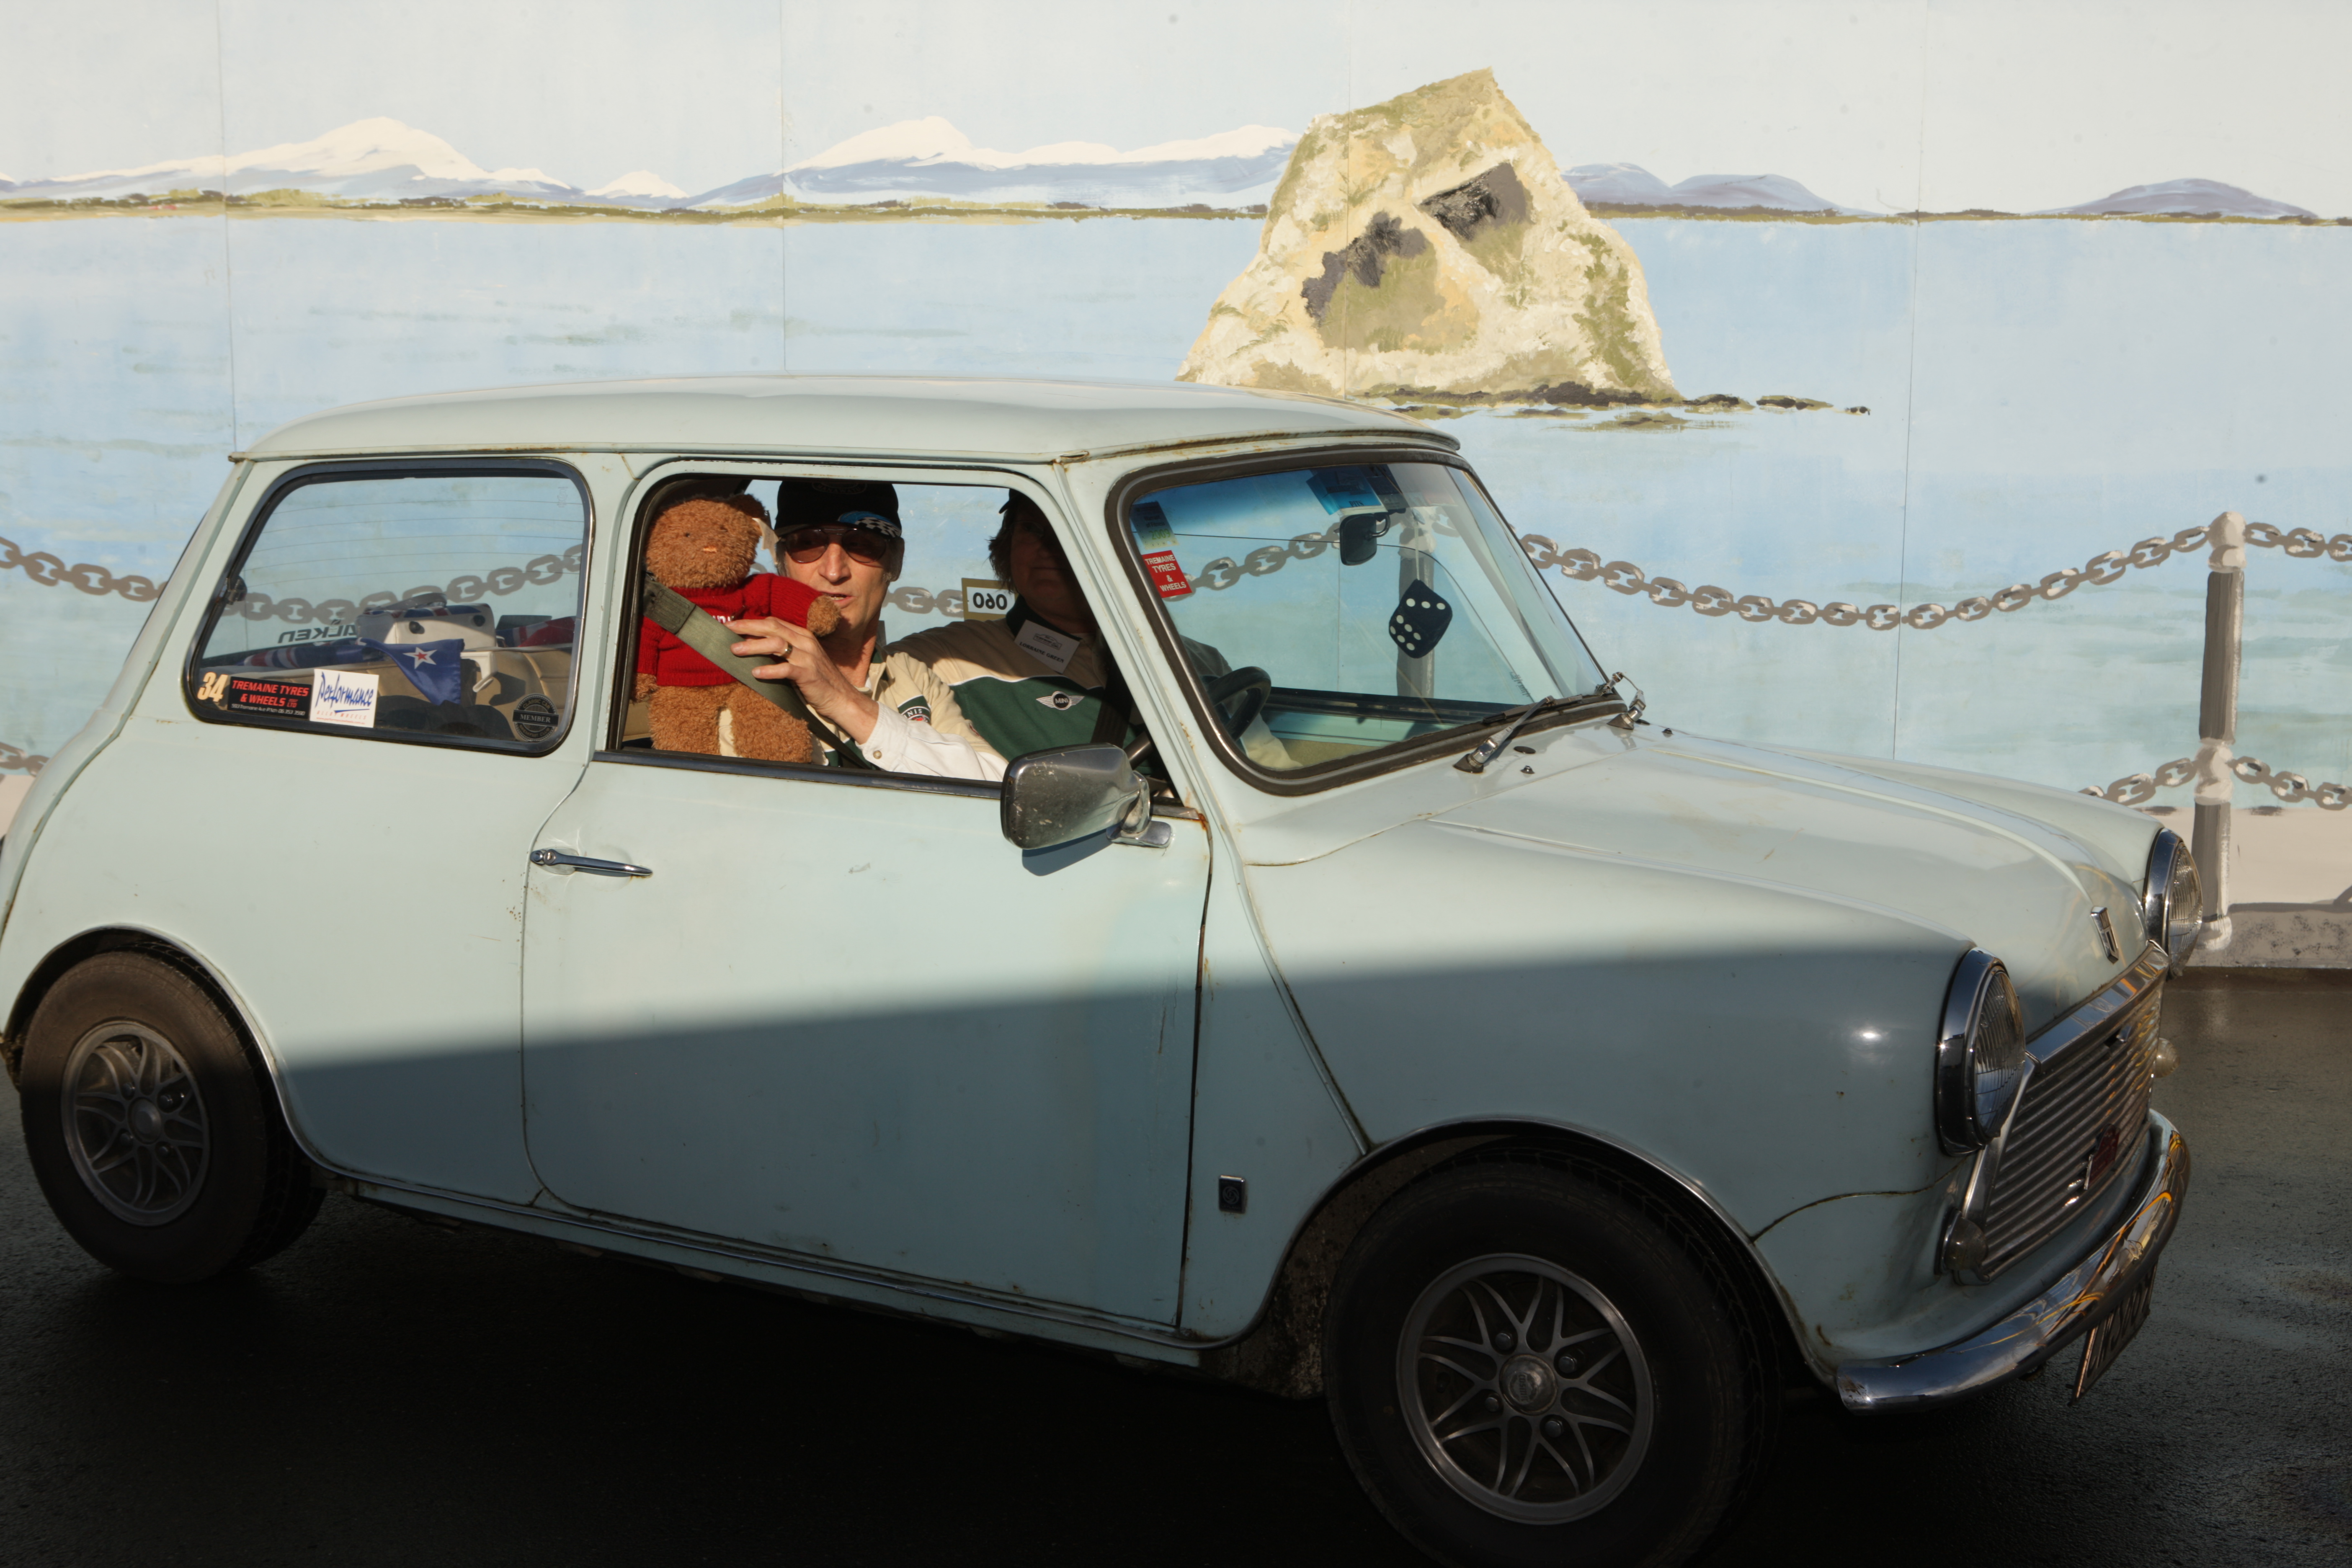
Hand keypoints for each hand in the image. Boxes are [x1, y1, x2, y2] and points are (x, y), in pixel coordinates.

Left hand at [728, 616, 879, 742]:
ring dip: (754, 646)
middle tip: (728, 630)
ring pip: (777, 645)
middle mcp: (806, 643)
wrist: (842, 699)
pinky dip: (769, 670)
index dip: (752, 622)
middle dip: (748, 627)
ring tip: (735, 651)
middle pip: (773, 628)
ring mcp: (808, 658)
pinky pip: (786, 669)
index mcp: (803, 636)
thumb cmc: (818, 681)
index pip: (774, 623)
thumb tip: (754, 646)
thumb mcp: (801, 660)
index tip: (732, 625)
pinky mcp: (809, 674)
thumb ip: (783, 651)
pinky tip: (755, 673)